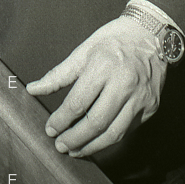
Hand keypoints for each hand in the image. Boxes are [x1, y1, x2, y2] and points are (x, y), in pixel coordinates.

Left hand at [25, 16, 165, 157]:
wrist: (151, 33)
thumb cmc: (114, 40)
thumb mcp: (83, 50)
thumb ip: (58, 74)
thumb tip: (33, 89)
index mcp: (104, 65)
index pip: (78, 102)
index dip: (61, 120)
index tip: (50, 129)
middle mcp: (124, 83)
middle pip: (96, 122)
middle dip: (75, 138)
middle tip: (60, 145)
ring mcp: (140, 97)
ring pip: (114, 133)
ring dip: (92, 146)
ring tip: (76, 150)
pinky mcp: (151, 107)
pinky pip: (128, 130)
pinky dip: (109, 139)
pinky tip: (96, 141)